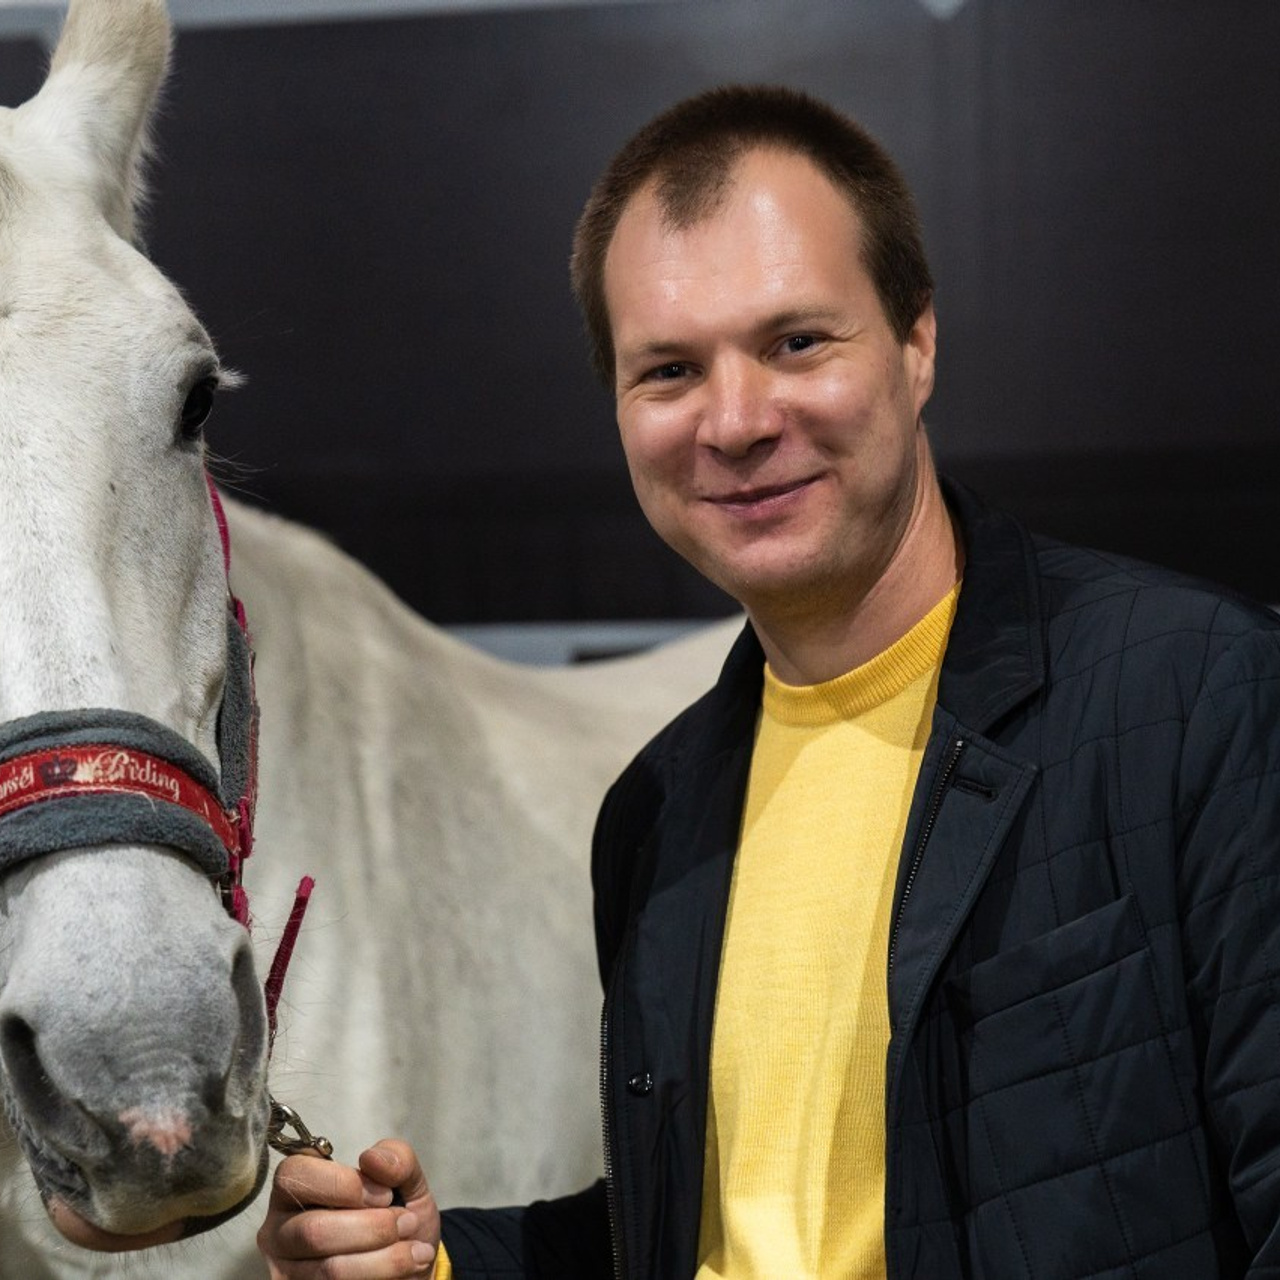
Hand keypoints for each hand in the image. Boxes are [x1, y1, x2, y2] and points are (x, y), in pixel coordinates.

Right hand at [257, 1139, 440, 1278]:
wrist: (411, 1267)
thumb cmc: (397, 1214)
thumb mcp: (405, 1179)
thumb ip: (396, 1158)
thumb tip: (371, 1158)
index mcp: (294, 1187)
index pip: (295, 1175)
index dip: (345, 1184)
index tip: (385, 1195)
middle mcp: (279, 1230)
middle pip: (314, 1230)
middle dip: (374, 1227)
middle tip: (408, 1223)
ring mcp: (286, 1271)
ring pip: (330, 1270)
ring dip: (385, 1259)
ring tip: (416, 1250)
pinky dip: (382, 1278)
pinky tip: (407, 1269)